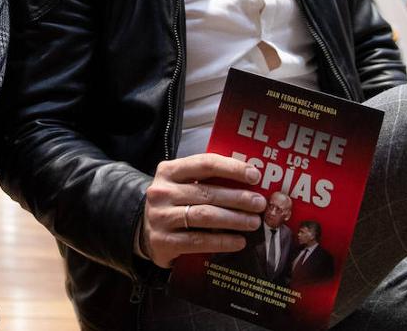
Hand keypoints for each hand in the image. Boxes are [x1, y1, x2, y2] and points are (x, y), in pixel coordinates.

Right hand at [139, 153, 266, 268]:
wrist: (147, 232)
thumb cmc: (174, 205)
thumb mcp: (183, 185)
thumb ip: (207, 181)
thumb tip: (250, 183)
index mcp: (168, 171)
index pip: (204, 164)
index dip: (232, 168)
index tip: (254, 175)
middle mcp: (161, 192)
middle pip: (207, 192)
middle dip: (238, 198)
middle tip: (260, 204)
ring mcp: (160, 217)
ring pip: (204, 216)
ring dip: (234, 219)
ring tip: (254, 222)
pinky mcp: (162, 241)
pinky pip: (198, 240)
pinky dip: (222, 241)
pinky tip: (239, 241)